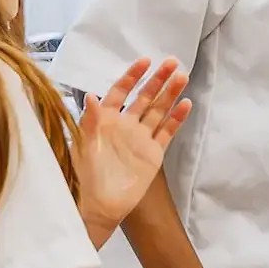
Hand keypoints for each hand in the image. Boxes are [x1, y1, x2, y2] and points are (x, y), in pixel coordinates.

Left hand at [74, 58, 191, 237]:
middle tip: (172, 63)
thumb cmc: (83, 175)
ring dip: (170, 94)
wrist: (97, 206)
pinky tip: (187, 104)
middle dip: (157, 80)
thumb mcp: (82, 146)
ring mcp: (140, 138)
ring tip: (183, 77)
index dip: (132, 76)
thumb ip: (89, 121)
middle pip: (144, 97)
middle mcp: (124, 125)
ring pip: (158, 111)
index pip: (119, 92)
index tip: (145, 61)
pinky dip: (177, 118)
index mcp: (104, 121)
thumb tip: (90, 95)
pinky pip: (167, 132)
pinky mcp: (153, 153)